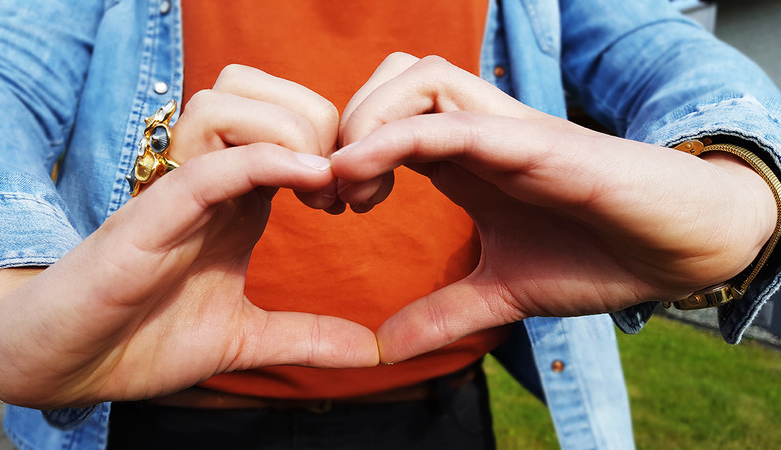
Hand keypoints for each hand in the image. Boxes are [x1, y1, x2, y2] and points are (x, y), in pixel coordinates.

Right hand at [0, 65, 377, 408]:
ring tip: (319, 186)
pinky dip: (260, 160)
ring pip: (226, 102)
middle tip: (340, 184)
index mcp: (233, 199)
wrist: (69, 368)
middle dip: (315, 119)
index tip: (362, 194)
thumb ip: (307, 337)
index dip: (334, 140)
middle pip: (257, 89)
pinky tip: (307, 179)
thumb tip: (372, 352)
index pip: (284, 122)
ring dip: (288, 130)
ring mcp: (174, 193)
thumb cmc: (144, 341)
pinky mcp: (147, 218)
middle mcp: (206, 182)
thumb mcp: (245, 337)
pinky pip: (204, 165)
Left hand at [332, 53, 776, 361]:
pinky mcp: (531, 141)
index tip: (328, 207)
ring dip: (365, 122)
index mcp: (465, 160)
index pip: (386, 120)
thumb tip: (384, 348)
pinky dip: (397, 137)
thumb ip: (443, 313)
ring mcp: (505, 130)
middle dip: (343, 128)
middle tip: (329, 195)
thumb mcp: (502, 293)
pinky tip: (360, 173)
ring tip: (351, 187)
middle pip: (390, 80)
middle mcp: (478, 132)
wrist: (673, 250)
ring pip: (416, 78)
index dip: (343, 153)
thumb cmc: (596, 257)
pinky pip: (451, 120)